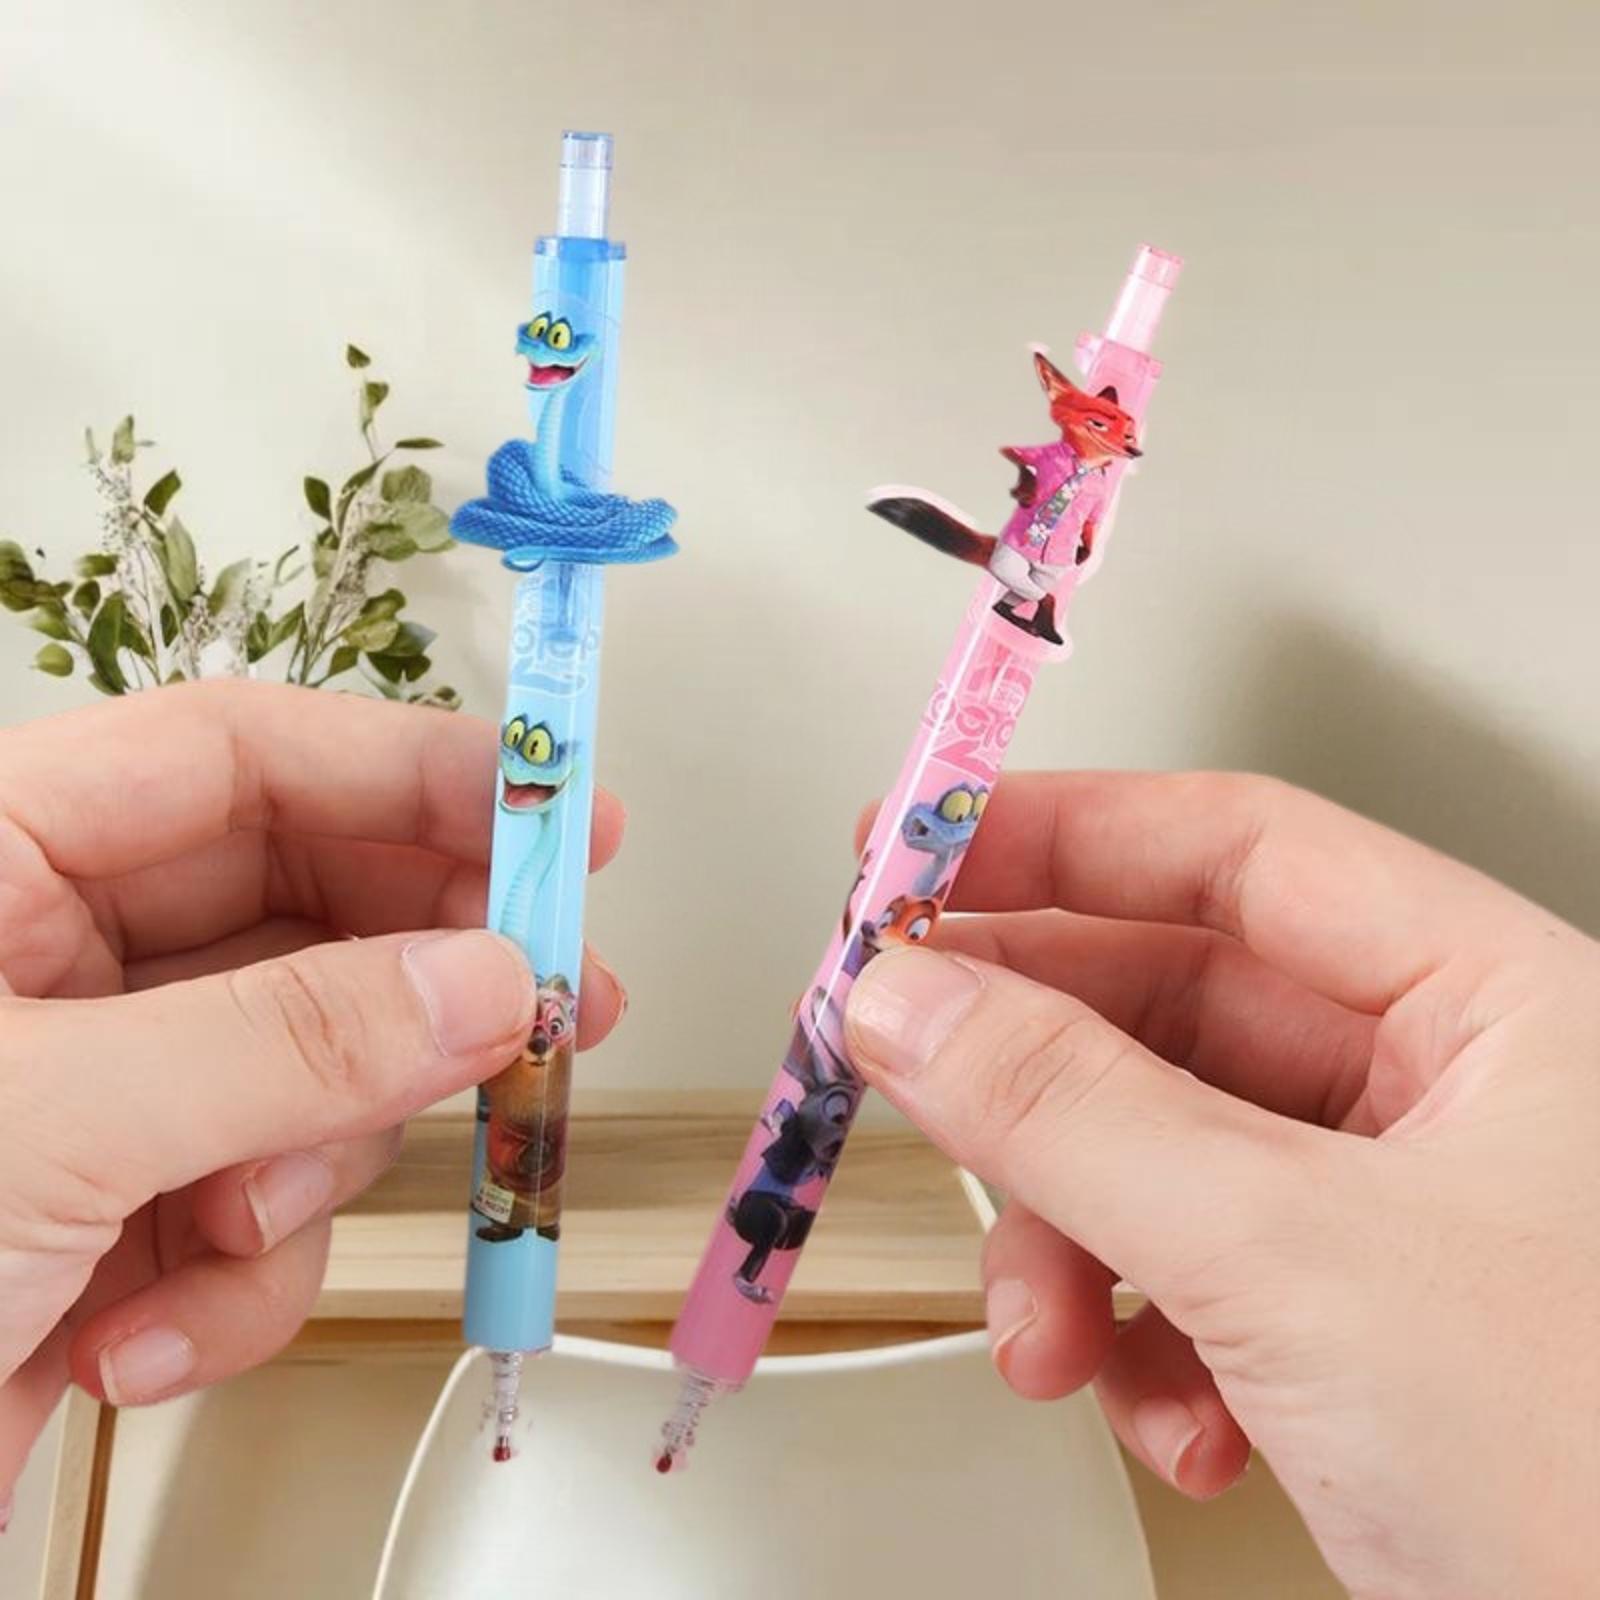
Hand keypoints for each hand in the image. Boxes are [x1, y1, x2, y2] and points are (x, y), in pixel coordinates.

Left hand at [0, 681, 625, 1506]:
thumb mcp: (46, 1126)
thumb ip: (286, 1039)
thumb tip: (486, 979)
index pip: (240, 758)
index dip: (410, 772)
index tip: (557, 812)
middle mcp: (52, 962)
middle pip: (307, 913)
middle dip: (421, 980)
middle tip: (557, 1003)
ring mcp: (100, 1091)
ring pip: (309, 1074)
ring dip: (306, 1165)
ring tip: (230, 1235)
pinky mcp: (122, 1215)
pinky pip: (260, 1211)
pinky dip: (237, 1284)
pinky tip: (139, 1340)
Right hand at [843, 773, 1598, 1599]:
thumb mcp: (1294, 1260)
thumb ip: (1074, 1111)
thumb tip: (912, 1002)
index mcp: (1494, 1006)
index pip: (1237, 851)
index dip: (1063, 834)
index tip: (921, 847)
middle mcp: (1447, 1093)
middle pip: (1172, 1012)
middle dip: (1032, 1080)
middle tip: (903, 1060)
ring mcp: (1398, 1214)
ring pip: (1157, 1158)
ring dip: (1071, 1247)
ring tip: (1052, 1339)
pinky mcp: (1356, 1325)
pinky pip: (1190, 1275)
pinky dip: (1142, 1344)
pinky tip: (1169, 1422)